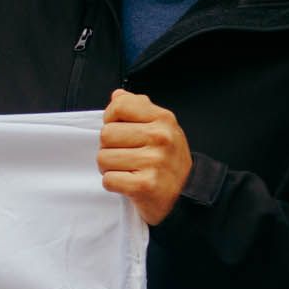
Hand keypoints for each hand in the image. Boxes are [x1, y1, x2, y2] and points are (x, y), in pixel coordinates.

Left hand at [99, 89, 192, 223]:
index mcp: (163, 119)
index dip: (111, 119)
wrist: (185, 193)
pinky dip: (113, 184)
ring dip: (110, 167)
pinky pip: (108, 180)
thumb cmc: (167, 158)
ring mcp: (154, 162)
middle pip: (106, 134)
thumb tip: (117, 95)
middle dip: (109, 147)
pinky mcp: (145, 186)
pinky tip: (129, 183)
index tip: (121, 130)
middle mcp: (161, 138)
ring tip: (128, 170)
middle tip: (126, 155)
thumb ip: (137, 108)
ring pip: (103, 158)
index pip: (119, 106)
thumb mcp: (159, 126)